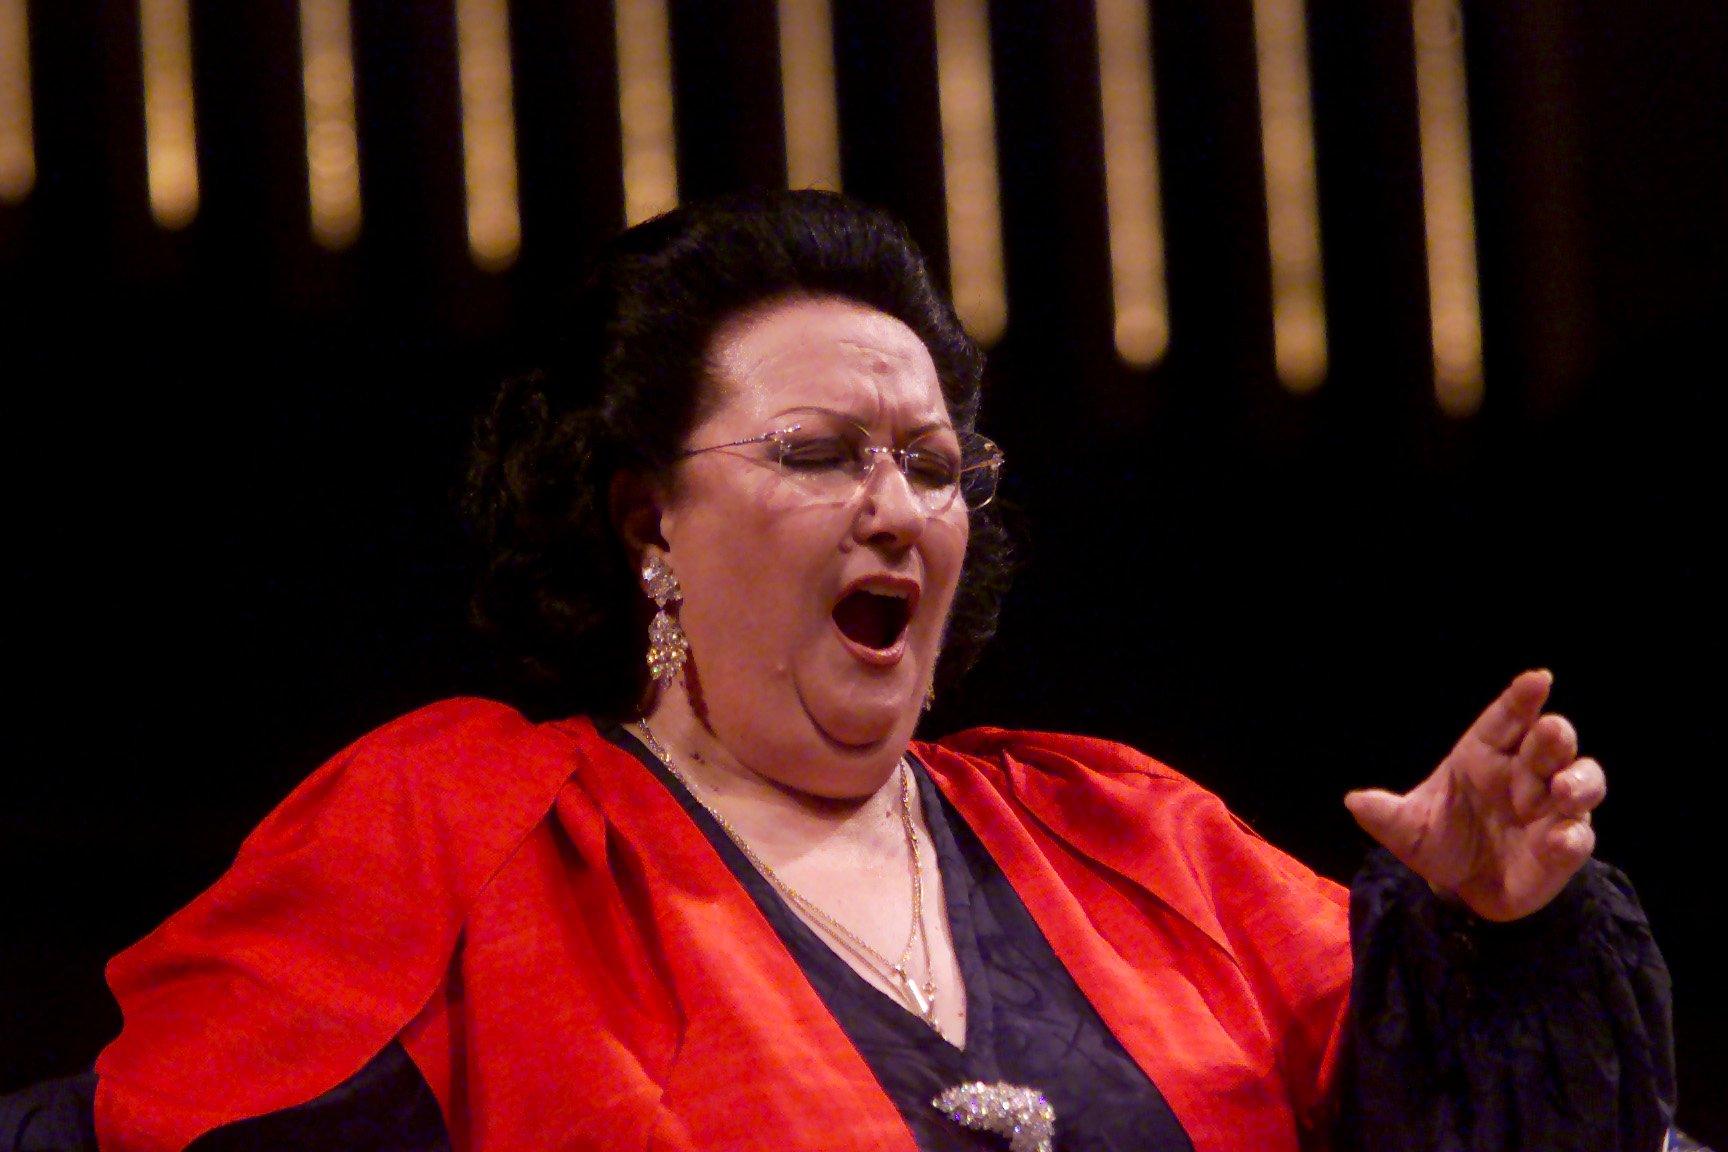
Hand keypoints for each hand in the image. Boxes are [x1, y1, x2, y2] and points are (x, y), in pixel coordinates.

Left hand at [1344, 670, 1604, 921]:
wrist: (1463, 888)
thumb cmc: (1440, 839)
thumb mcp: (1408, 829)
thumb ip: (1386, 815)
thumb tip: (1354, 801)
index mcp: (1484, 754)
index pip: (1507, 718)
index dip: (1522, 698)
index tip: (1537, 679)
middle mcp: (1524, 773)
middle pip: (1550, 741)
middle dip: (1554, 735)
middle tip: (1551, 731)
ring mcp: (1551, 807)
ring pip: (1583, 780)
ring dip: (1579, 781)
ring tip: (1562, 790)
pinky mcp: (1564, 846)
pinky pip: (1577, 837)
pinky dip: (1571, 838)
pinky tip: (1559, 841)